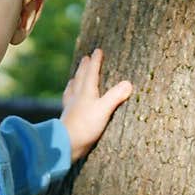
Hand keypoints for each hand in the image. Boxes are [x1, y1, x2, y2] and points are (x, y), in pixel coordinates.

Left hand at [60, 47, 132, 161]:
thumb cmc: (85, 126)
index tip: (97, 51)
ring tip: (74, 77)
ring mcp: (71, 107)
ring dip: (75, 80)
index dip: (95, 61)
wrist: (66, 143)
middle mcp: (77, 96)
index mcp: (86, 91)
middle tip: (85, 58)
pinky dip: (69, 96)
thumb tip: (128, 83)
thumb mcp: (104, 110)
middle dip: (83, 67)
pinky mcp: (68, 118)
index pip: (91, 72)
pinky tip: (69, 101)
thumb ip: (115, 96)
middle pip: (80, 77)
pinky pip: (68, 102)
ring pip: (72, 89)